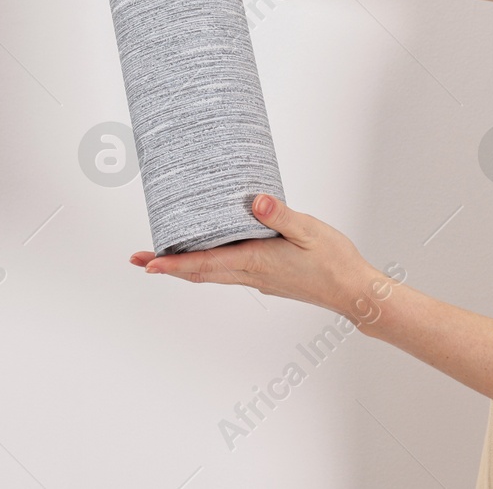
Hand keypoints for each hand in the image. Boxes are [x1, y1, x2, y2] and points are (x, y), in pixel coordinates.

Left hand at [131, 194, 395, 322]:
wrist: (353, 291)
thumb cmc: (333, 261)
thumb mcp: (308, 229)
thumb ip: (279, 214)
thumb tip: (253, 201)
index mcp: (255, 262)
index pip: (204, 264)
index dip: (173, 264)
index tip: (147, 263)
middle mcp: (251, 274)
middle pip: (199, 273)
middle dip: (168, 267)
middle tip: (140, 260)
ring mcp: (259, 279)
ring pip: (212, 274)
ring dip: (185, 267)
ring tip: (164, 258)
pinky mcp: (268, 278)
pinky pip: (228, 273)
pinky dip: (208, 265)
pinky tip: (212, 254)